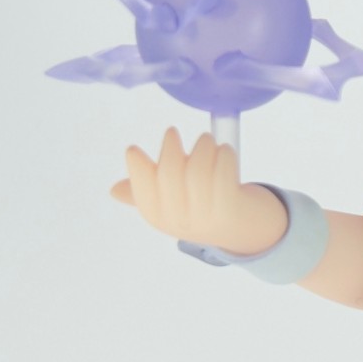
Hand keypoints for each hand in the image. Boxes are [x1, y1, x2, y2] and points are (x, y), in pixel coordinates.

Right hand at [110, 128, 287, 255]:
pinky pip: (224, 173)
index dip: (136, 171)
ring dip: (202, 148)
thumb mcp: (174, 202)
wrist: (248, 229)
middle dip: (169, 149)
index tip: (134, 150)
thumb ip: (147, 192)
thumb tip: (114, 190)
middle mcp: (180, 221)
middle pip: (169, 175)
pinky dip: (224, 155)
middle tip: (173, 132)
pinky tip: (225, 150)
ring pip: (198, 170)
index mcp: (160, 216)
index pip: (142, 191)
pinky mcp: (231, 208)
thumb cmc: (204, 205)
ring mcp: (206, 217)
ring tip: (207, 140)